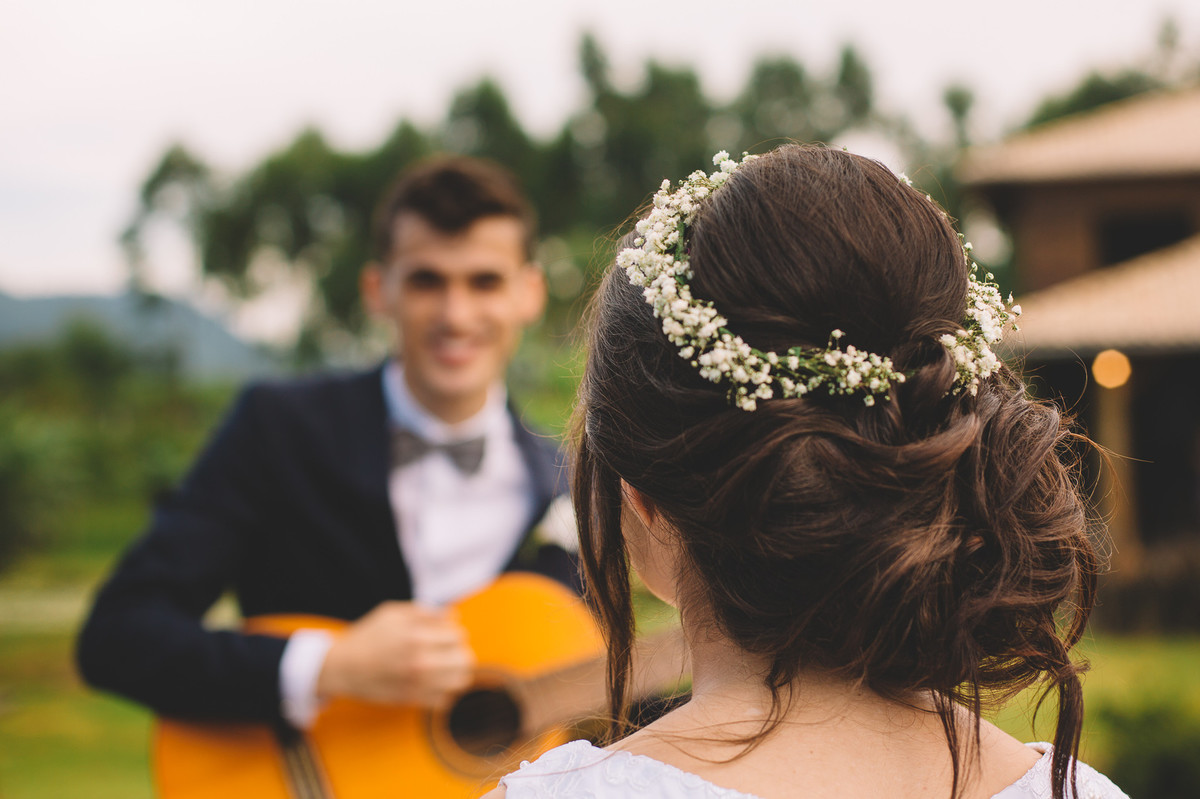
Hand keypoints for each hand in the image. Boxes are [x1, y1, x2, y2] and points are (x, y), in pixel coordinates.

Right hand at [316, 601, 474, 707]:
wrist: (343, 667)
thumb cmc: (368, 636)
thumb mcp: (393, 613)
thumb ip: (426, 612)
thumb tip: (453, 616)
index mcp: (417, 637)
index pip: (459, 636)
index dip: (454, 633)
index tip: (443, 635)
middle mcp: (420, 662)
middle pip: (465, 660)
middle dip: (459, 653)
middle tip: (447, 651)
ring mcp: (417, 684)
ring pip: (459, 682)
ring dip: (456, 673)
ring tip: (444, 667)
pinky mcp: (412, 700)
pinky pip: (444, 700)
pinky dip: (443, 691)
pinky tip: (432, 682)